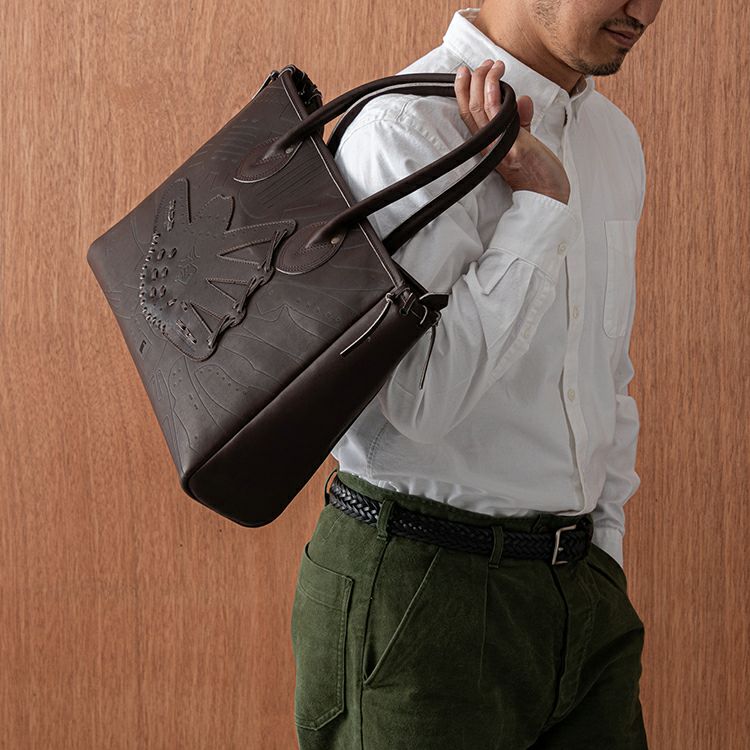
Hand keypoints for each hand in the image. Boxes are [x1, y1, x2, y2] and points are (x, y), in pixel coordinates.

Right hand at [454, 58, 570, 204]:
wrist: (548, 194)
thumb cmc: (537, 170)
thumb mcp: (524, 142)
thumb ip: (521, 121)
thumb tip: (523, 99)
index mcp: (488, 144)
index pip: (467, 115)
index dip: (461, 92)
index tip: (464, 71)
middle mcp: (489, 145)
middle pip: (470, 108)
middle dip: (473, 80)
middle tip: (484, 64)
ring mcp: (499, 145)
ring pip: (481, 108)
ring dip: (485, 81)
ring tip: (494, 65)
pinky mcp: (513, 146)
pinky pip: (499, 116)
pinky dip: (496, 93)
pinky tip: (501, 79)